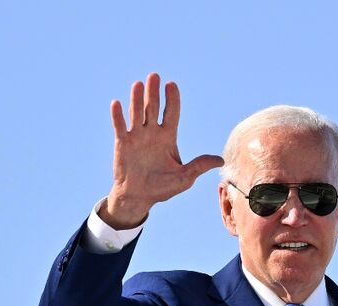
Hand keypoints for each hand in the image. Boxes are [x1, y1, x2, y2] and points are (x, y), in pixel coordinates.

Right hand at [99, 73, 223, 228]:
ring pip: (137, 113)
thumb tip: (221, 160)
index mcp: (168, 137)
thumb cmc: (163, 187)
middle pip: (153, 108)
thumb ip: (199, 166)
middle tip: (154, 76)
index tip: (172, 84)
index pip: (171, 113)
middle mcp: (152, 133)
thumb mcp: (185, 178)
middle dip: (154, 93)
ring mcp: (136, 137)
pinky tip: (117, 104)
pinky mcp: (123, 144)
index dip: (172, 99)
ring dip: (137, 99)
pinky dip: (118, 116)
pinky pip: (120, 127)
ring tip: (138, 84)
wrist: (139, 197)